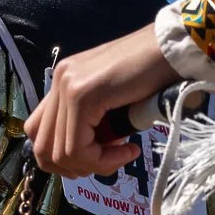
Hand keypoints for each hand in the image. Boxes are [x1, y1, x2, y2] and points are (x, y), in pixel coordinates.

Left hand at [22, 28, 177, 178]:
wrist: (175, 47)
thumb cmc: (154, 73)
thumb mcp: (112, 102)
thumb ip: (91, 123)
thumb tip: (78, 159)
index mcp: (62, 82)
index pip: (40, 133)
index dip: (63, 159)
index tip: (98, 158)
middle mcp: (59, 80)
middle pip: (42, 148)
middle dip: (75, 167)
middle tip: (107, 161)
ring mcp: (67, 86)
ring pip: (60, 153)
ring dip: (93, 164)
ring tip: (123, 153)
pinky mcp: (82, 95)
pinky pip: (78, 148)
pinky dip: (101, 160)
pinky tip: (128, 149)